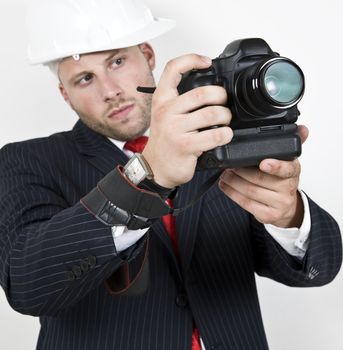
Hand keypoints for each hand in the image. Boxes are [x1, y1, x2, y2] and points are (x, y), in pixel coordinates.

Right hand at [143, 54, 232, 187]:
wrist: (155, 168)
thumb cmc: (164, 142)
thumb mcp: (165, 115)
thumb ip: (181, 101)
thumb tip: (210, 90)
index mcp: (162, 100)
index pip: (173, 69)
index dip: (192, 60)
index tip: (207, 62)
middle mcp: (166, 111)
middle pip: (202, 92)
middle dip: (221, 96)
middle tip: (224, 103)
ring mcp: (175, 129)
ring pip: (212, 114)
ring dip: (226, 117)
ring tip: (225, 121)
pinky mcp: (185, 146)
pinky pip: (215, 135)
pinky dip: (226, 134)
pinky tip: (224, 135)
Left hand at [218, 125, 308, 227]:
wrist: (284, 206)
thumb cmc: (281, 181)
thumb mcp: (287, 162)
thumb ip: (290, 144)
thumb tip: (302, 128)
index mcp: (293, 171)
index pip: (287, 168)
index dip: (275, 166)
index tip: (263, 163)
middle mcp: (288, 188)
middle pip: (260, 179)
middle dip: (240, 171)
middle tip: (228, 165)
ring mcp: (279, 203)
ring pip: (251, 191)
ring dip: (233, 181)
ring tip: (224, 174)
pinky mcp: (268, 215)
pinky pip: (246, 204)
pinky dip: (232, 193)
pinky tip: (225, 186)